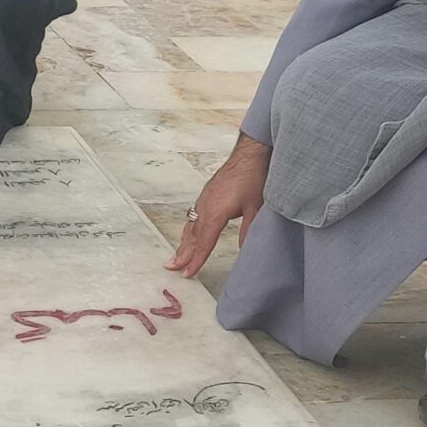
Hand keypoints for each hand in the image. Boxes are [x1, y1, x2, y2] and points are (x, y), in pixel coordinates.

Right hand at [166, 135, 270, 277]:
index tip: (187, 273)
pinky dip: (188, 230)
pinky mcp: (207, 195)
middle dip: (182, 254)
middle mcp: (205, 206)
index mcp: (215, 212)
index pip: (203, 242)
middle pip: (191, 236)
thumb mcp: (256, 207)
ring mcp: (204, 199)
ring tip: (175, 256)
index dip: (195, 260)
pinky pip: (193, 216)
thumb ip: (249, 231)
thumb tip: (244, 250)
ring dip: (182, 243)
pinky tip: (188, 233)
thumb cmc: (253, 177)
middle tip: (171, 268)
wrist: (249, 153)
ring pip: (190, 226)